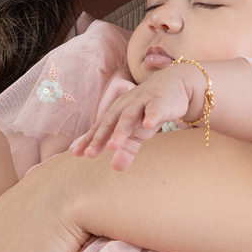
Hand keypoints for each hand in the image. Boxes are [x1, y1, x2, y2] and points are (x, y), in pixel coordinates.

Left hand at [70, 66, 202, 172]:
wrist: (174, 84)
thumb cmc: (149, 109)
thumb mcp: (139, 132)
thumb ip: (127, 149)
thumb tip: (115, 168)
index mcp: (117, 113)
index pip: (101, 128)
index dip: (89, 140)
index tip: (77, 153)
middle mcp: (126, 105)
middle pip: (111, 121)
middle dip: (100, 137)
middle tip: (90, 154)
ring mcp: (143, 102)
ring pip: (130, 116)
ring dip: (121, 130)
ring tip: (113, 146)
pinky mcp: (161, 101)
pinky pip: (155, 109)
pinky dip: (151, 116)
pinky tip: (148, 124)